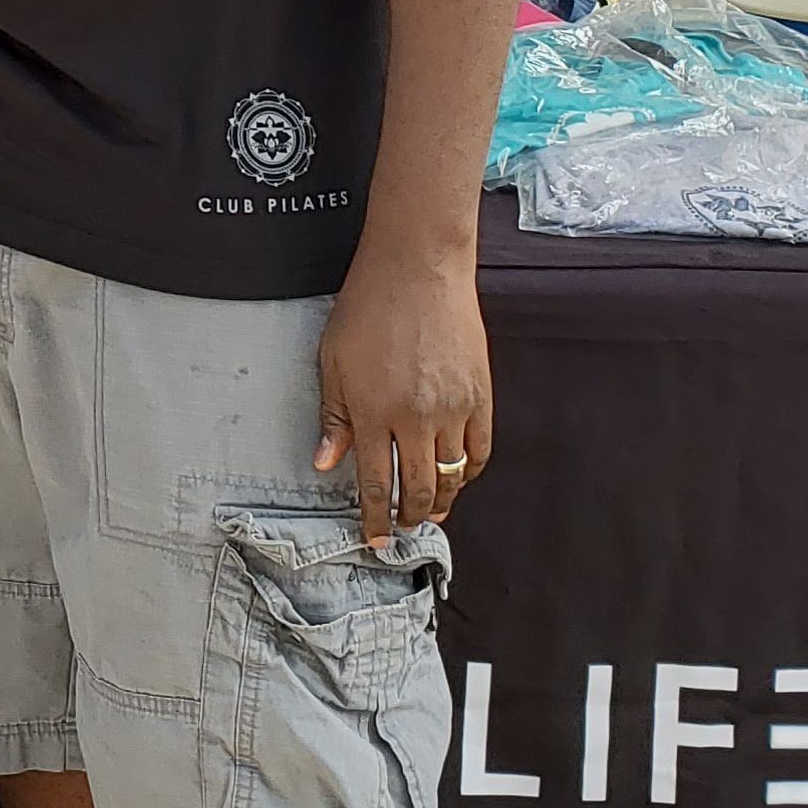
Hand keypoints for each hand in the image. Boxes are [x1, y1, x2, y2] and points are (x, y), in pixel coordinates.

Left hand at [313, 242, 490, 554]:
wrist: (418, 267)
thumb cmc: (368, 307)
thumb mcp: (333, 360)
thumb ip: (332, 416)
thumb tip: (326, 463)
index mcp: (372, 411)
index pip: (374, 483)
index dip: (376, 519)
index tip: (376, 539)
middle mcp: (415, 417)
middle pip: (417, 489)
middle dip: (409, 517)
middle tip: (403, 527)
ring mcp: (453, 407)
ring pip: (451, 476)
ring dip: (441, 500)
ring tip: (430, 510)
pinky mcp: (480, 394)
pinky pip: (481, 449)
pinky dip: (470, 471)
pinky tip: (458, 476)